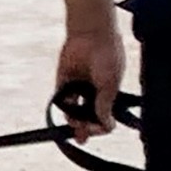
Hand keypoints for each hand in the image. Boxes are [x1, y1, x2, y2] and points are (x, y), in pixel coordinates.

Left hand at [54, 19, 127, 137]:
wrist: (91, 34)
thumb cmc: (107, 56)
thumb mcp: (110, 84)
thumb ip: (105, 105)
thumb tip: (105, 126)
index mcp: (109, 94)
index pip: (105, 119)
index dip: (101, 127)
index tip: (97, 128)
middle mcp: (93, 94)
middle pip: (88, 119)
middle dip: (85, 130)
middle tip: (81, 136)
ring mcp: (78, 89)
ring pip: (73, 113)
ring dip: (73, 121)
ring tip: (74, 122)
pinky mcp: (63, 82)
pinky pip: (60, 100)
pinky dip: (63, 106)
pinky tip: (68, 105)